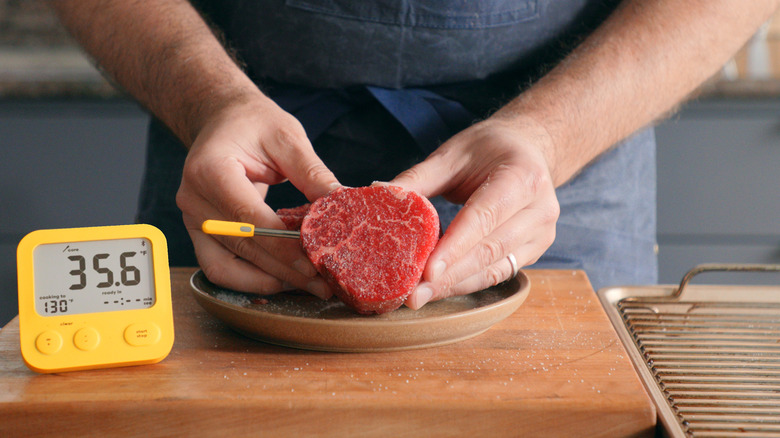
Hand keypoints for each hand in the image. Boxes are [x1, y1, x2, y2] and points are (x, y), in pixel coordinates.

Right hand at [176, 92, 339, 298]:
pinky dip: (251, 279)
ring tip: (307, 287)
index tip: (313, 262)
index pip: (246, 217)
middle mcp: (194, 198)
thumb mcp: (286, 136)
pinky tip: (284, 280)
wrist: (222, 120)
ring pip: (226, 267)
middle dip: (284, 270)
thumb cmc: (252, 123)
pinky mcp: (201, 233)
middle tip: (322, 284)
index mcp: (210, 169)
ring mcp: (193, 219)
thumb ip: (311, 171)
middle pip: (240, 246)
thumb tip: (341, 203)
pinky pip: (221, 268)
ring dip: (268, 282)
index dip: (280, 245)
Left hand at [390, 116, 559, 308]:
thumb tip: (379, 193)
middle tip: (412, 294)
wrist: (528, 149)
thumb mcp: (452, 154)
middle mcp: (539, 209)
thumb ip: (419, 177)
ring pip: (494, 269)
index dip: (455, 247)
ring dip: (455, 285)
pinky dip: (466, 283)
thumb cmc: (488, 149)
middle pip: (490, 250)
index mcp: (523, 177)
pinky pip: (497, 274)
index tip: (427, 271)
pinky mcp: (533, 251)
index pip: (484, 217)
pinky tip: (439, 288)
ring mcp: (541, 234)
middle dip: (449, 276)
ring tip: (419, 296)